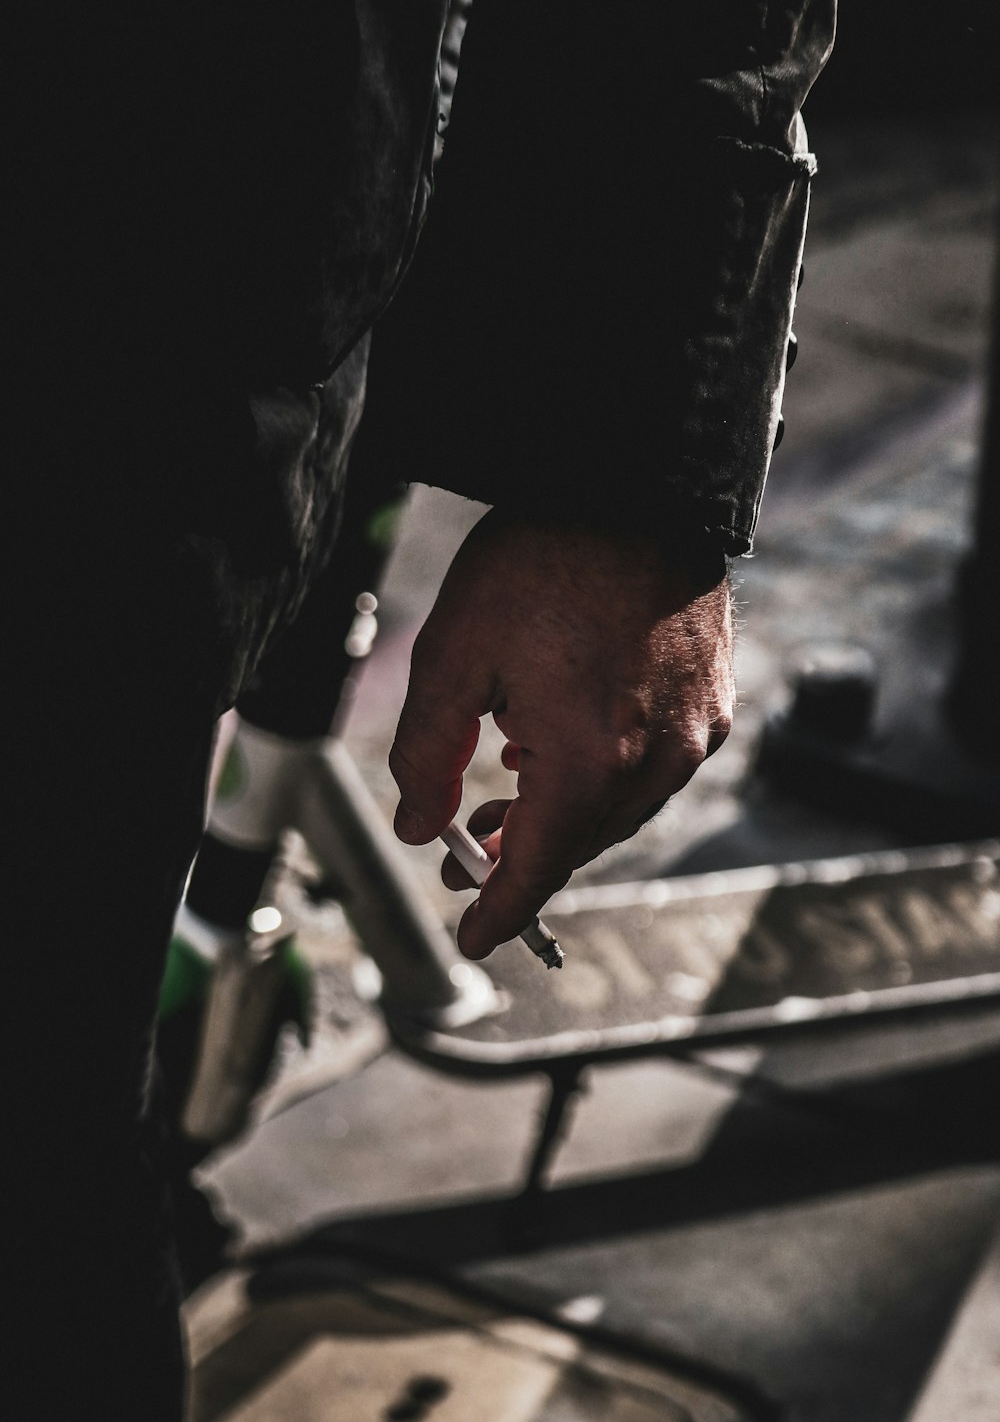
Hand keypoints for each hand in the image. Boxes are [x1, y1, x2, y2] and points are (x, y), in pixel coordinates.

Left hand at [389, 509, 733, 959]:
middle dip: (520, 857)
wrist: (640, 481)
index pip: (537, 870)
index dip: (498, 914)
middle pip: (578, 844)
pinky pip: (651, 769)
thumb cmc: (543, 559)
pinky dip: (602, 776)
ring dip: (560, 814)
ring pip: (617, 811)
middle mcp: (654, 761)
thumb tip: (417, 826)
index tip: (471, 940)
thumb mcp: (455, 655)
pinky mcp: (710, 704)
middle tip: (466, 850)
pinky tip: (562, 743)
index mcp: (589, 760)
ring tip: (506, 790)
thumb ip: (428, 755)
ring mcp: (692, 734)